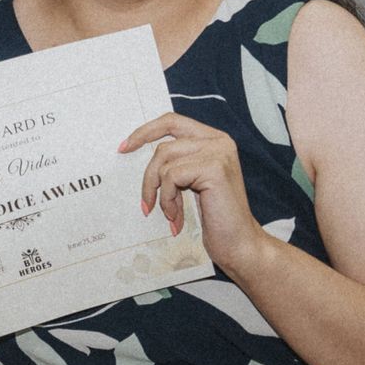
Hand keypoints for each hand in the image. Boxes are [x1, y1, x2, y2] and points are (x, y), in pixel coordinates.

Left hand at [120, 113, 261, 272]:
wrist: (239, 243)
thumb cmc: (217, 218)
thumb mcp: (194, 184)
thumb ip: (179, 164)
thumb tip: (145, 157)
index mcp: (214, 140)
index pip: (172, 122)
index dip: (145, 131)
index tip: (124, 148)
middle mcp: (218, 141)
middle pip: (164, 145)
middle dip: (149, 176)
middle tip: (145, 202)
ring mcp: (218, 152)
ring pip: (165, 161)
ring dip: (160, 193)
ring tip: (171, 214)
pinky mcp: (214, 167)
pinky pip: (171, 176)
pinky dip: (168, 200)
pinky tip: (176, 217)